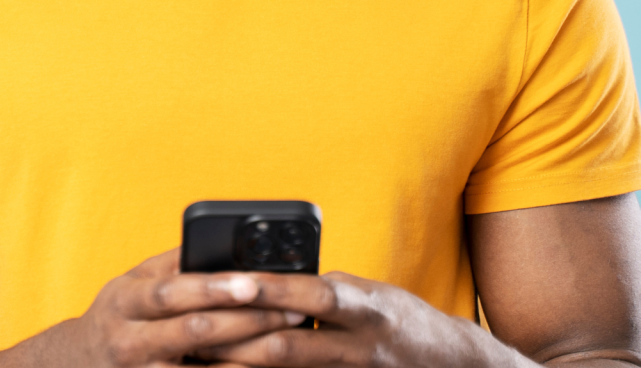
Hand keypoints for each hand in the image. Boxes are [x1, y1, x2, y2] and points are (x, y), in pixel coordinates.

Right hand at [62, 250, 309, 367]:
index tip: (253, 282)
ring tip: (289, 340)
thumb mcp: (133, 282)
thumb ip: (173, 263)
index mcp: (125, 301)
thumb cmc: (119, 314)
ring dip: (251, 356)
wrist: (76, 363)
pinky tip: (264, 367)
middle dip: (248, 320)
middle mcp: (129, 341)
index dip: (213, 287)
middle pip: (194, 331)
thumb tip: (222, 240)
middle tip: (292, 309)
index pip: (172, 292)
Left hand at [196, 272, 498, 367]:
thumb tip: (264, 281)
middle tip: (193, 331)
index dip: (269, 289)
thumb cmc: (397, 319)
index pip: (310, 294)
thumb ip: (322, 291)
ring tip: (199, 358)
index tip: (228, 281)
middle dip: (238, 339)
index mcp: (365, 307)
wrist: (448, 364)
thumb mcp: (367, 294)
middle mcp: (359, 346)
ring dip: (240, 367)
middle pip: (288, 346)